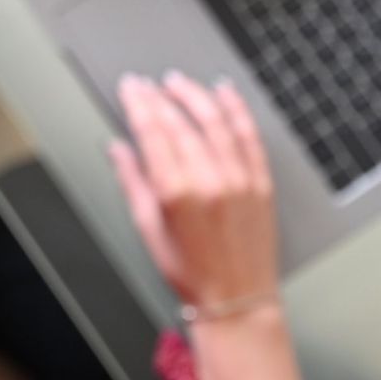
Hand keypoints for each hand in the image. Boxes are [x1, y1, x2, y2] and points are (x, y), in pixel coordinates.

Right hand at [110, 72, 301, 379]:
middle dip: (160, 97)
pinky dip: (237, 109)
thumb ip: (134, 183)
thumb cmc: (191, 273)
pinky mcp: (262, 181)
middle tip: (147, 83)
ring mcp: (240, 179)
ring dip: (194, 95)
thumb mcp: (150, 231)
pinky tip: (225, 92)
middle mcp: (211, 181)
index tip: (131, 87)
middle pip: (181, 123)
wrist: (237, 298)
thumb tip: (119, 149)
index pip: (153, 133)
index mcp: (177, 194)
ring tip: (178, 81)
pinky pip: (249, 135)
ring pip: (215, 121)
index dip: (139, 104)